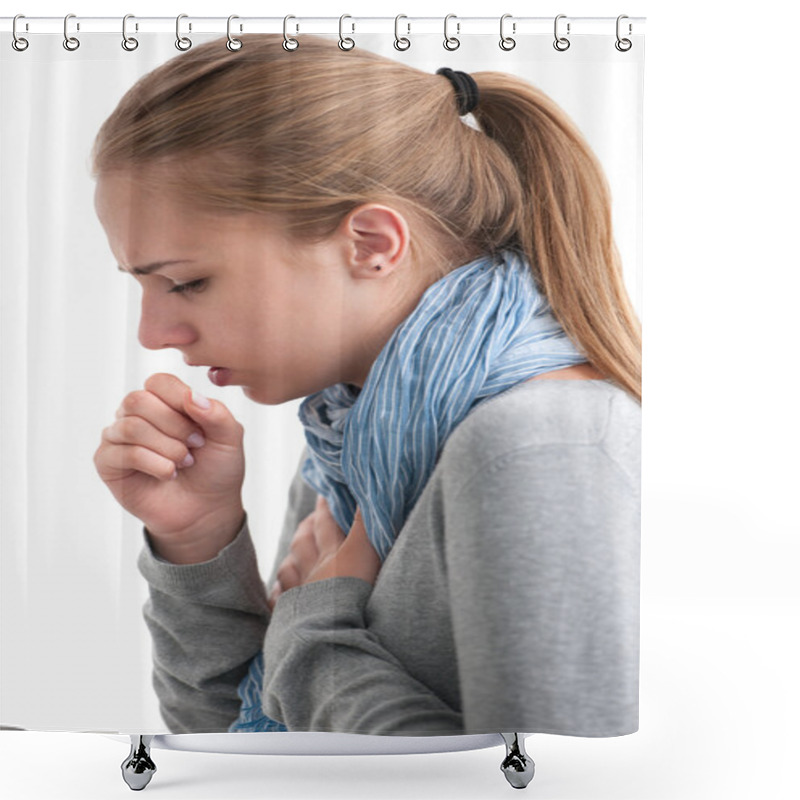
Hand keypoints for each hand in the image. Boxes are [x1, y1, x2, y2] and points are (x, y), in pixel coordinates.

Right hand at [94, 372, 245, 561]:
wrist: (207, 509)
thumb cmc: (216, 469)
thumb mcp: (230, 438)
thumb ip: (217, 413)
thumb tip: (192, 396)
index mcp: (164, 400)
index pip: (159, 382)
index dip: (181, 401)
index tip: (201, 428)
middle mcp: (136, 414)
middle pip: (138, 400)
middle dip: (174, 426)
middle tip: (194, 447)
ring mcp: (118, 437)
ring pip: (131, 426)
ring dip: (166, 448)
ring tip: (184, 463)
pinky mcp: (107, 462)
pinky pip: (124, 453)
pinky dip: (155, 464)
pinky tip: (169, 474)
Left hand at [268, 497, 380, 610]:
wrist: (330, 633)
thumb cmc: (352, 592)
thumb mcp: (365, 552)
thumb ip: (366, 523)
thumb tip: (368, 493)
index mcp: (331, 554)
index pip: (326, 524)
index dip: (325, 509)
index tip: (324, 496)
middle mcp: (312, 570)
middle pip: (304, 543)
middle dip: (307, 528)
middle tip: (310, 520)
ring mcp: (300, 593)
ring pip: (289, 569)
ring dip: (292, 558)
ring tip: (294, 555)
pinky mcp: (291, 617)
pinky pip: (281, 601)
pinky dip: (280, 593)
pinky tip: (280, 592)